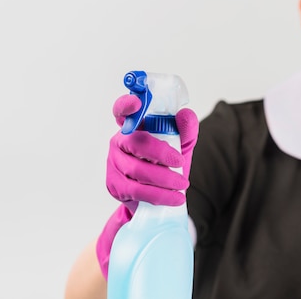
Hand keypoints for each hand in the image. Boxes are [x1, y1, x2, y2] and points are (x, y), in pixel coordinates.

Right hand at [96, 94, 198, 278]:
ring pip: (137, 169)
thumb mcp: (181, 144)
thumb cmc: (169, 161)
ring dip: (164, 178)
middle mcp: (120, 141)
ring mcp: (114, 163)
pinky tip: (175, 198)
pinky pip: (136, 190)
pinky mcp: (114, 185)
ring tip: (183, 183)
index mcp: (134, 124)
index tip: (137, 103)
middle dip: (160, 152)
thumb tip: (185, 114)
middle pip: (135, 142)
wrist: (162, 192)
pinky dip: (160, 195)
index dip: (126, 105)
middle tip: (180, 161)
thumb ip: (185, 129)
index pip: (123, 110)